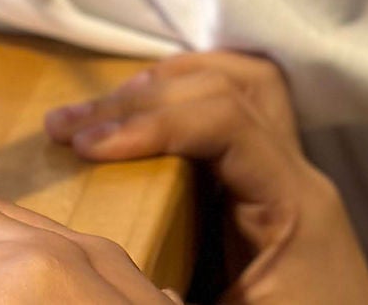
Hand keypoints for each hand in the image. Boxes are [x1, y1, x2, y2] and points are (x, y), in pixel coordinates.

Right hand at [46, 53, 367, 304]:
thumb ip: (168, 290)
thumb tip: (96, 263)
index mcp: (292, 205)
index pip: (226, 121)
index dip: (154, 122)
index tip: (85, 146)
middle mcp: (299, 176)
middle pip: (229, 87)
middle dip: (143, 96)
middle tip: (68, 124)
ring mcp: (292, 178)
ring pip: (240, 86)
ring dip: (170, 84)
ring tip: (103, 108)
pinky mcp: (275, 194)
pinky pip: (237, 119)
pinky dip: (189, 102)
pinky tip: (143, 122)